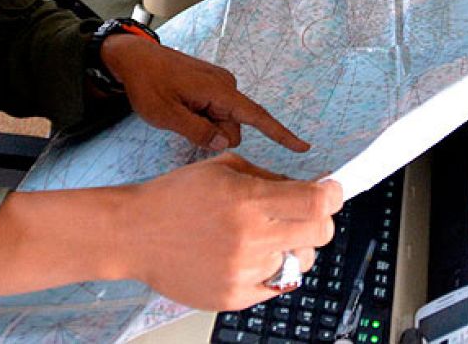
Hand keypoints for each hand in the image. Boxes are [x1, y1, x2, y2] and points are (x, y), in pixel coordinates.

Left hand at [102, 34, 309, 151]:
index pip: (256, 117)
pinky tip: (180, 107)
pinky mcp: (210, 85)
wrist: (133, 57)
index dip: (280, 134)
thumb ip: (197, 132)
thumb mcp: (166, 114)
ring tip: (177, 110)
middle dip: (212, 133)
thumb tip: (224, 143)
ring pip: (222, 121)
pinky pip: (215, 111)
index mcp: (218, 91)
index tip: (302, 146)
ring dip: (204, 125)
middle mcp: (225, 85)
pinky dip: (201, 116)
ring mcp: (218, 84)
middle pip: (233, 127)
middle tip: (180, 121)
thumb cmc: (147, 83)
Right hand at [119, 154, 342, 309]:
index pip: (316, 203)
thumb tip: (311, 187)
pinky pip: (277, 285)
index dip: (332, 194)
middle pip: (320, 234)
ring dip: (292, 246)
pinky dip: (271, 270)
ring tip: (263, 236)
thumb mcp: (225, 169)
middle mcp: (250, 239)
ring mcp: (243, 272)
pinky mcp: (234, 297)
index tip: (331, 190)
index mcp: (248, 201)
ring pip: (300, 261)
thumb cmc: (175, 197)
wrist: (134, 233)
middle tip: (304, 213)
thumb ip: (272, 178)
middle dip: (319, 220)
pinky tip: (249, 255)